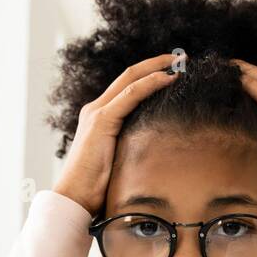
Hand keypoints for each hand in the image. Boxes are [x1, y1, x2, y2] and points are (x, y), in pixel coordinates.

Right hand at [52, 53, 179, 216]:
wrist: (74, 198)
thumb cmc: (96, 188)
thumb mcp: (118, 162)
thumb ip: (131, 149)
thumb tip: (156, 152)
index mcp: (98, 117)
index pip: (126, 87)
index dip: (149, 74)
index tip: (172, 71)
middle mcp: (95, 109)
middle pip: (129, 75)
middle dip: (156, 63)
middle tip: (181, 58)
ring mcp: (97, 112)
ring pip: (131, 79)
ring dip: (157, 67)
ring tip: (181, 63)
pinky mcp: (101, 121)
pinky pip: (131, 94)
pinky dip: (151, 83)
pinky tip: (169, 79)